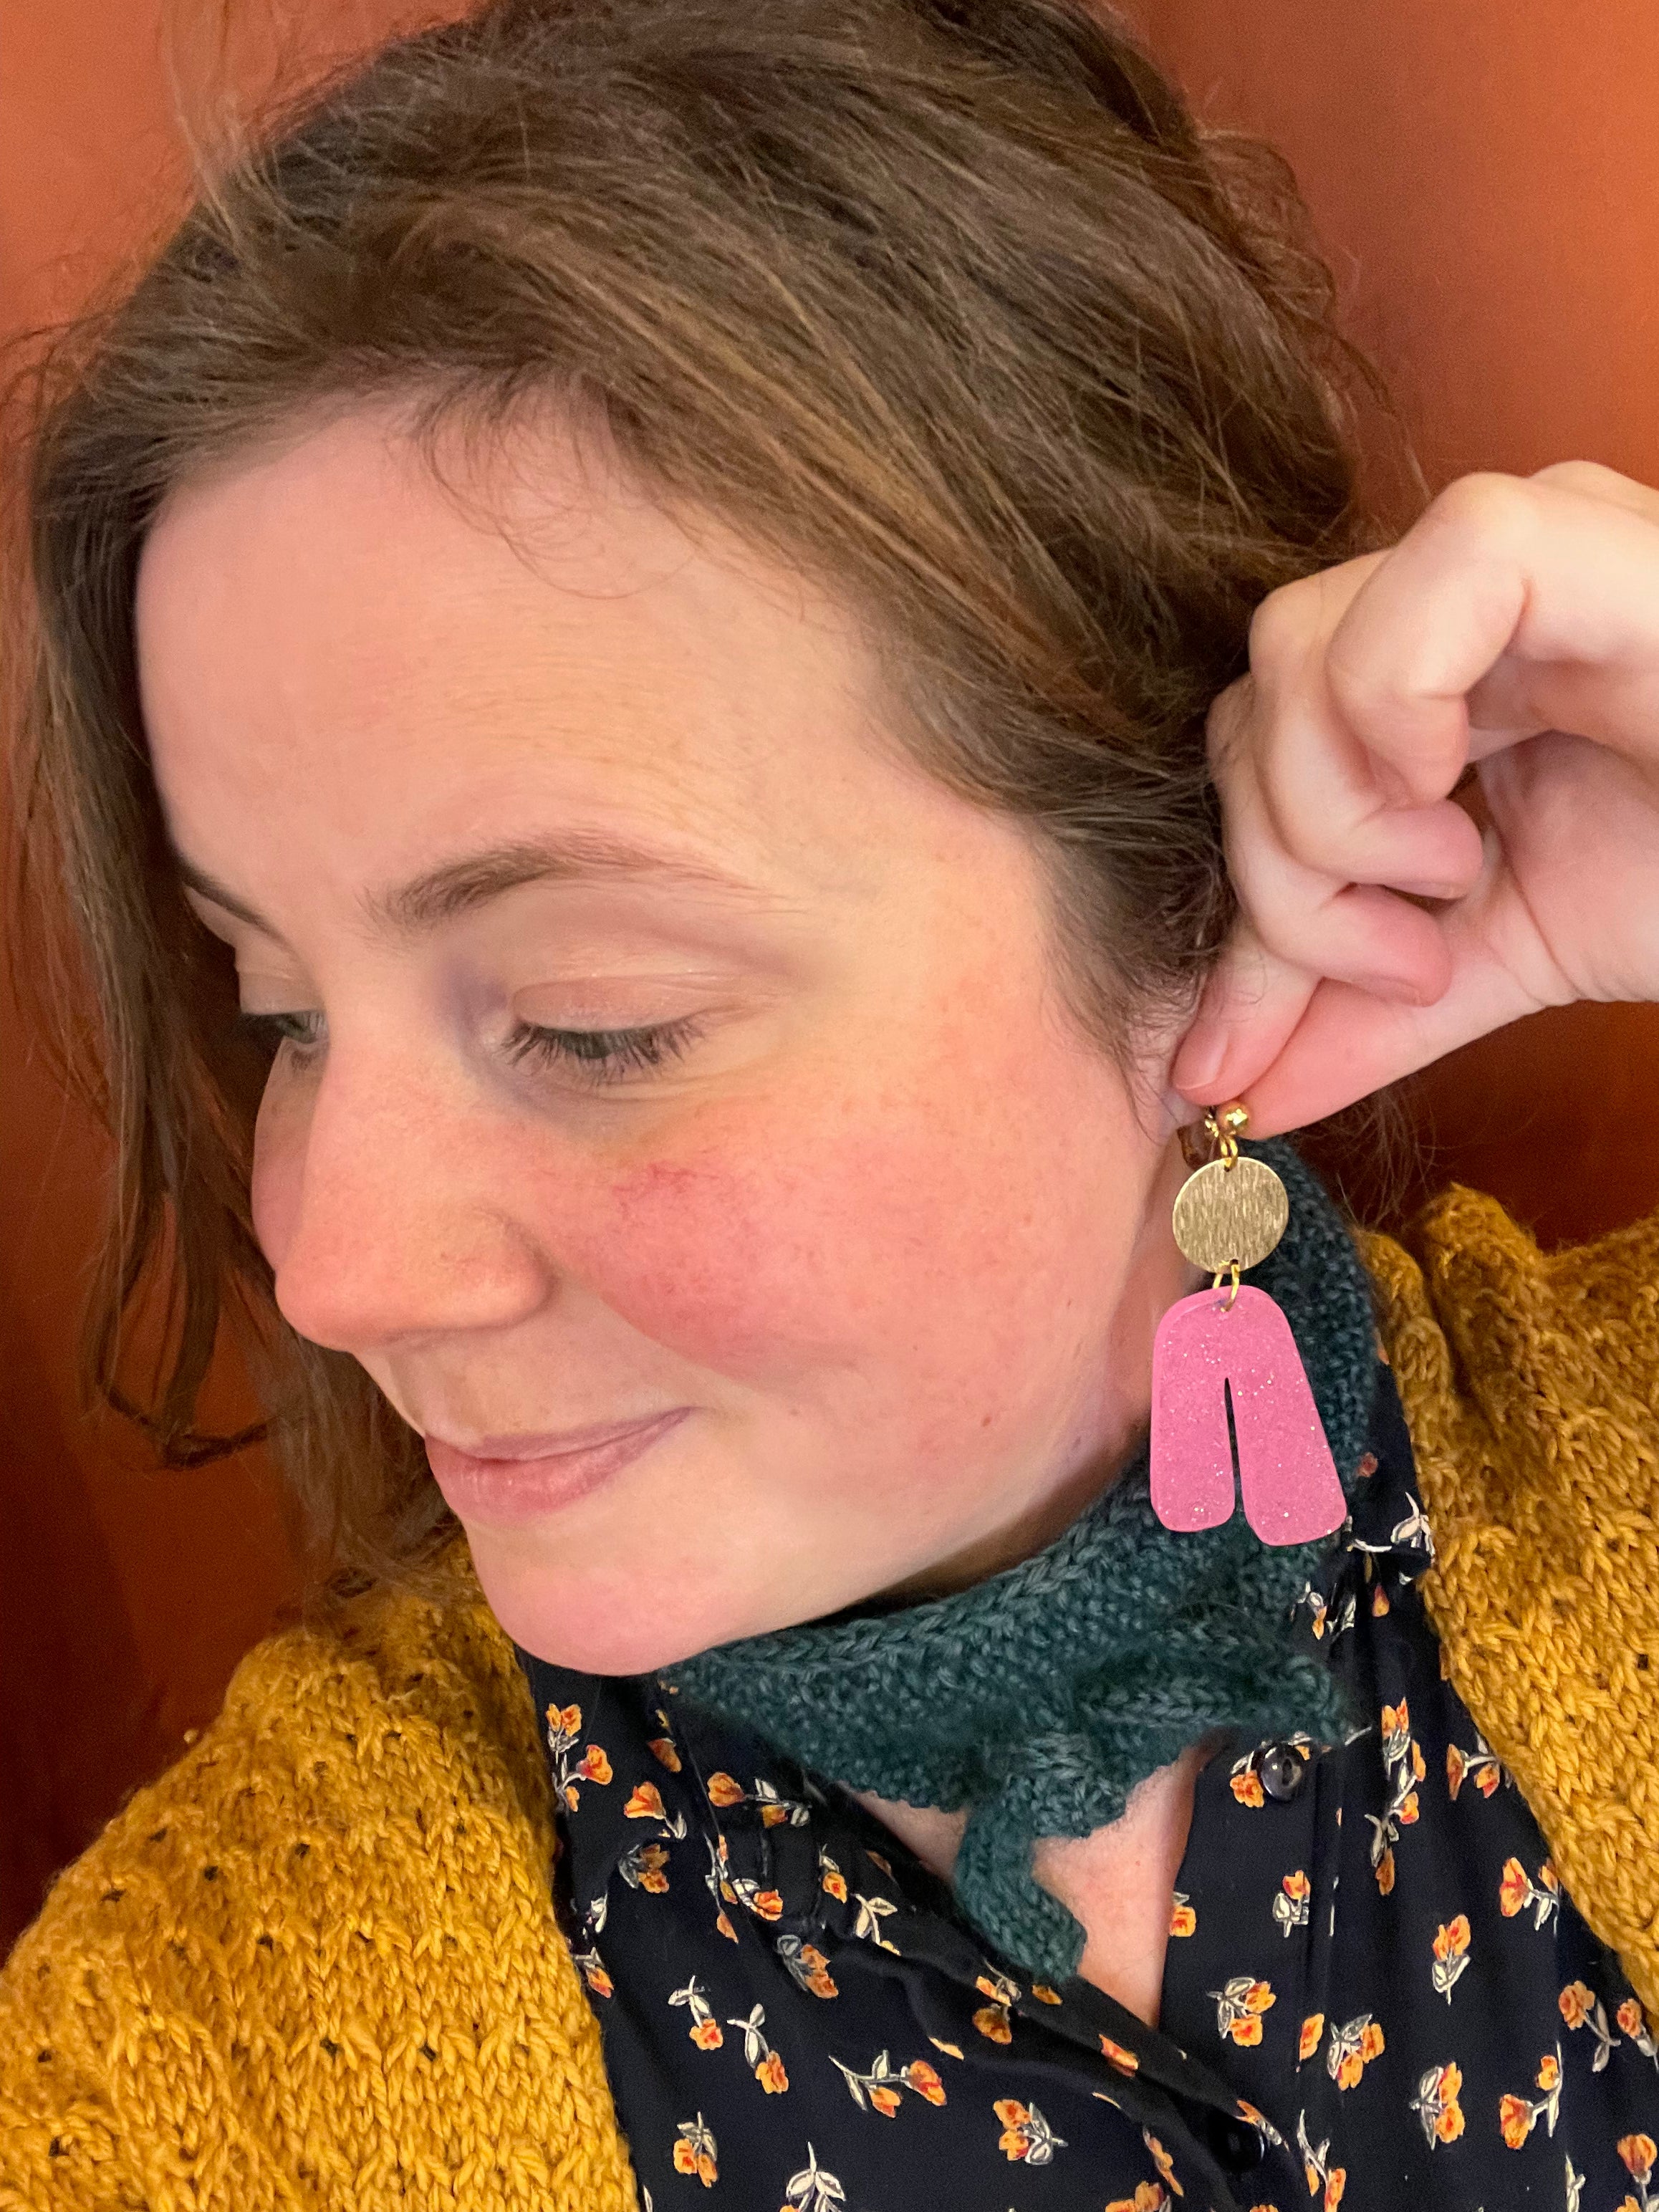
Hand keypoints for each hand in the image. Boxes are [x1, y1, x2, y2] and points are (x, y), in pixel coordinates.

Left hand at [1171, 461, 1658, 1135]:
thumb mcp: (1503, 956)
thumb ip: (1357, 1011)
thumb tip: (1224, 1092)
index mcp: (1439, 675)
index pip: (1255, 742)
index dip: (1252, 886)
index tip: (1306, 1014)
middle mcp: (1464, 592)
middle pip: (1254, 697)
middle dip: (1286, 865)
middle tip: (1404, 955)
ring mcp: (1526, 546)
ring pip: (1296, 641)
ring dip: (1336, 806)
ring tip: (1455, 878)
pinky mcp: (1583, 536)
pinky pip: (1429, 574)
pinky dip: (1398, 703)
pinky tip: (1460, 789)